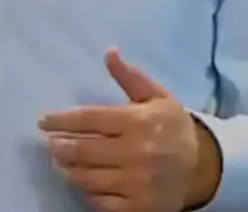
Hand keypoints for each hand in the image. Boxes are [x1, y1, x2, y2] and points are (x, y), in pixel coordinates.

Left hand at [38, 49, 220, 211]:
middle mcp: (137, 153)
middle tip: (49, 143)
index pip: (89, 119)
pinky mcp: (139, 207)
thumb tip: (109, 52)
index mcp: (139, 121)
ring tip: (59, 162)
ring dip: (67, 169)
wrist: (204, 168)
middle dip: (59, 146)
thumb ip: (130, 76)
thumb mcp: (157, 96)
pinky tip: (82, 182)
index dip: (61, 120)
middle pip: (83, 150)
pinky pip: (101, 202)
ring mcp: (138, 184)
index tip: (43, 121)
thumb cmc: (173, 127)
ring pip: (88, 178)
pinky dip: (87, 192)